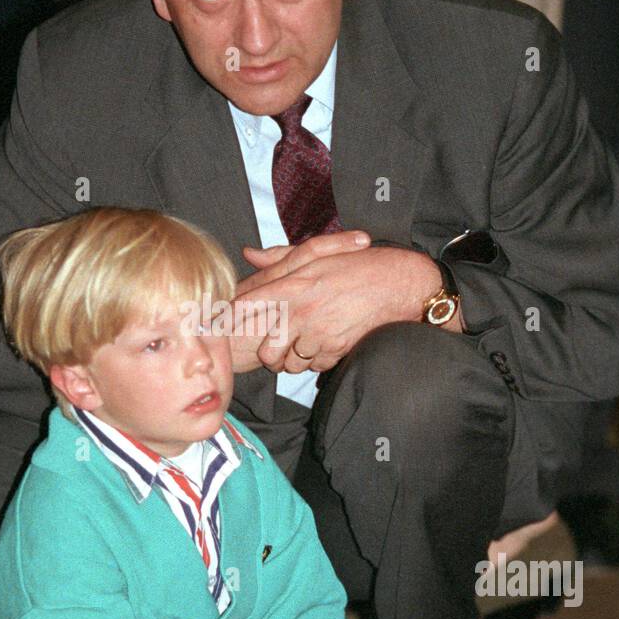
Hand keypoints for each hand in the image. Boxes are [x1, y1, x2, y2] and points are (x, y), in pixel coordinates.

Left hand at [237, 236, 443, 374]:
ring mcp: (320, 334)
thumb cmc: (360, 264)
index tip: (216, 325)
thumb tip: (249, 254)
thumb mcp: (320, 252)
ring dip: (292, 359)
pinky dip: (315, 361)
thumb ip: (281, 256)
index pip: (247, 305)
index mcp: (294, 284)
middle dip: (268, 352)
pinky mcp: (337, 350)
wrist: (402, 284)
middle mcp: (303, 311)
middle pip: (267, 349)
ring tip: (303, 344)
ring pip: (290, 363)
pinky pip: (315, 366)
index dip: (227, 318)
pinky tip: (324, 344)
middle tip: (274, 344)